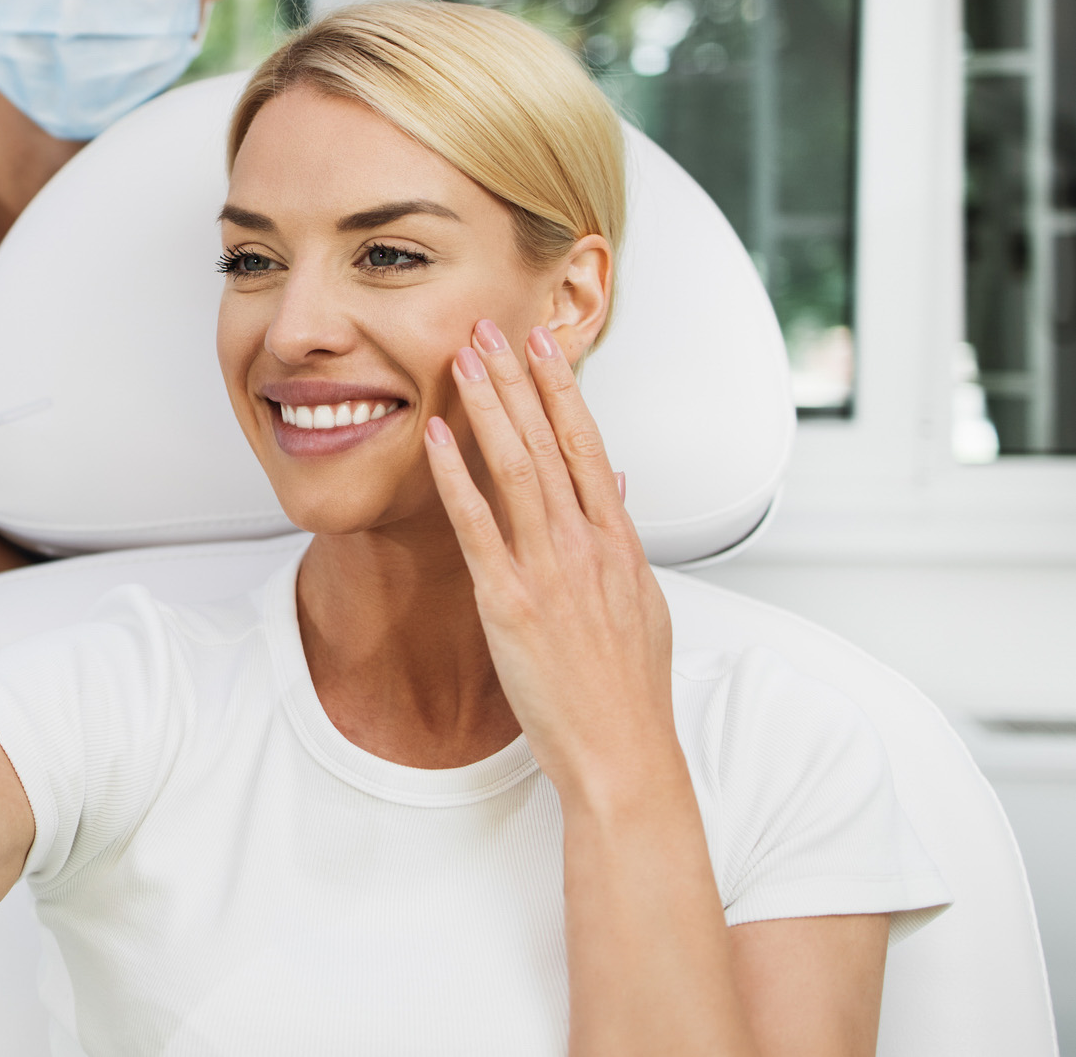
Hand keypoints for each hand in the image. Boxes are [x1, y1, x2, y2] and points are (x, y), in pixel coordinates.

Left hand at [422, 318, 675, 813]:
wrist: (625, 754)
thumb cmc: (629, 691)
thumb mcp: (644, 606)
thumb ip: (624, 543)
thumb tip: (619, 488)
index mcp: (620, 544)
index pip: (590, 446)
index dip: (563, 390)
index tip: (543, 345)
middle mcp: (588, 546)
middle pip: (551, 442)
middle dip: (518, 379)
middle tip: (491, 325)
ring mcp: (550, 570)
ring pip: (516, 468)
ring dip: (487, 408)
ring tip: (462, 358)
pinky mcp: (510, 602)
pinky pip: (477, 526)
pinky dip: (455, 476)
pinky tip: (435, 438)